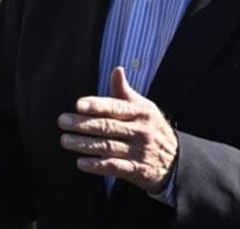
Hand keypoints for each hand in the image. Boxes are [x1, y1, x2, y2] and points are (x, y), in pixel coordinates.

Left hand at [58, 66, 177, 192]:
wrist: (176, 160)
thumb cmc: (152, 128)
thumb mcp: (144, 107)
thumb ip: (125, 91)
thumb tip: (117, 69)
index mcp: (141, 112)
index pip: (115, 107)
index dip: (96, 105)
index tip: (78, 104)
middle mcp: (141, 130)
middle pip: (107, 126)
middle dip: (82, 124)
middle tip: (62, 121)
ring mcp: (139, 151)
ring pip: (107, 146)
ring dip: (84, 144)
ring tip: (65, 140)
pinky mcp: (136, 170)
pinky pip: (113, 167)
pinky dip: (96, 165)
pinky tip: (80, 162)